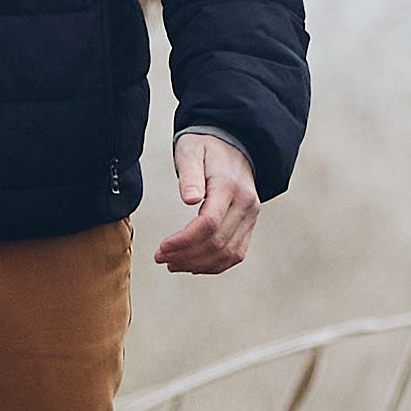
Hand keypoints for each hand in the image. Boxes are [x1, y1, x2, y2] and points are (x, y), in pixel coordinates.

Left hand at [152, 127, 261, 276]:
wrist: (233, 145)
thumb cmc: (208, 148)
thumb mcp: (192, 151)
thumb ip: (190, 175)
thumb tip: (190, 199)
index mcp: (229, 186)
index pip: (209, 224)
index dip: (184, 241)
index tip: (162, 248)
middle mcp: (246, 204)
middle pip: (217, 243)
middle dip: (186, 255)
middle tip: (160, 257)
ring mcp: (250, 216)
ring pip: (227, 254)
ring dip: (198, 264)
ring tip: (172, 263)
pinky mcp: (249, 225)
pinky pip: (235, 254)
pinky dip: (214, 265)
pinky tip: (193, 264)